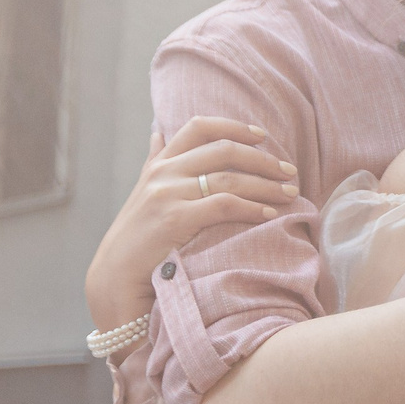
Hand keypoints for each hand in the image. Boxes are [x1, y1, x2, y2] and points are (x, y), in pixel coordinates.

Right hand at [85, 117, 300, 337]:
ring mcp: (168, 195)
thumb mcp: (142, 192)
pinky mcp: (176, 219)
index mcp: (159, 164)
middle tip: (289, 170)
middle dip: (263, 159)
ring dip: (266, 184)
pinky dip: (251, 207)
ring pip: (229, 177)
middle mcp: (163, 174)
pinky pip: (224, 205)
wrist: (114, 277)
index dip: (234, 126)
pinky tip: (269, 214)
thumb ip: (154, 161)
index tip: (262, 136)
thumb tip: (158, 132)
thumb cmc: (136, 238)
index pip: (199, 127)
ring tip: (290, 192)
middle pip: (223, 150)